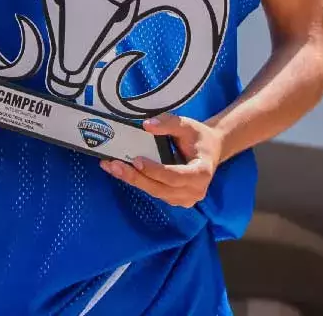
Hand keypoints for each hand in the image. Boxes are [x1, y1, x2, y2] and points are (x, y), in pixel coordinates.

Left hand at [100, 114, 222, 208]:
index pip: (176, 176)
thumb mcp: (187, 125)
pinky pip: (154, 192)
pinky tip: (121, 171)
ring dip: (132, 180)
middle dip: (136, 177)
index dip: (155, 171)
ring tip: (112, 167)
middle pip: (161, 188)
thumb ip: (168, 123)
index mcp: (202, 172)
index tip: (137, 160)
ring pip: (154, 192)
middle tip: (114, 166)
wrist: (210, 149)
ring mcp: (184, 199)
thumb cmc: (199, 137)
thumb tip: (147, 125)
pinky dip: (138, 181)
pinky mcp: (174, 199)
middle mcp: (195, 191)